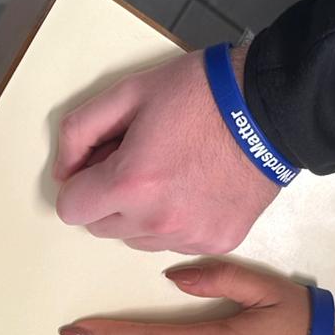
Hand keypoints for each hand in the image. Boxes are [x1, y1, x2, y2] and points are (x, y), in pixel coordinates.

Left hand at [53, 48, 277, 252]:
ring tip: (172, 173)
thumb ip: (80, 130)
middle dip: (108, 198)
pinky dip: (176, 221)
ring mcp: (188, 236)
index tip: (101, 164)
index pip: (70, 209)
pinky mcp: (215, 242)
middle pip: (100, 228)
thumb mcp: (129, 91)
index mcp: (130, 183)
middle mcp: (157, 220)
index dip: (80, 182)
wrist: (271, 110)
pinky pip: (174, 243)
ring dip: (141, 214)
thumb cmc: (204, 94)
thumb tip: (63, 170)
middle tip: (140, 160)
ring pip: (136, 240)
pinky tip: (196, 187)